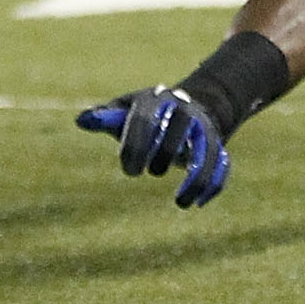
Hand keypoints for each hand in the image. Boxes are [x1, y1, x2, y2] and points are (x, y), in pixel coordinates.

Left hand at [75, 86, 229, 207]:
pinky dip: (214, 184)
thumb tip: (82, 120)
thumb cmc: (147, 114)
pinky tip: (198, 203)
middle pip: (180, 127)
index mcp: (155, 100)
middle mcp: (183, 110)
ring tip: (181, 203)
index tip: (130, 171)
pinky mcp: (217, 144)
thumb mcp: (126, 110)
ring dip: (197, 178)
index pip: (145, 119)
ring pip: (208, 150)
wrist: (188, 105)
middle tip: (152, 172)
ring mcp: (203, 128)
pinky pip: (222, 164)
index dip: (136, 146)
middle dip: (165, 154)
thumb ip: (106, 117)